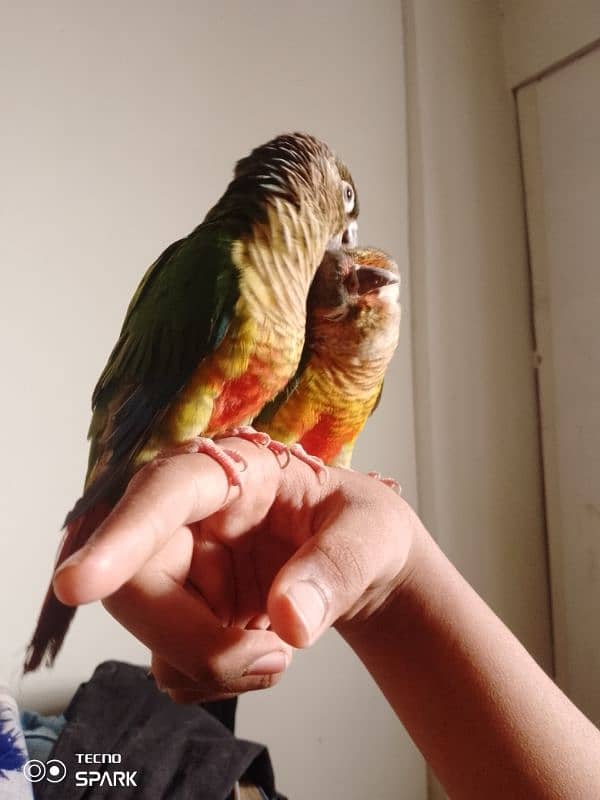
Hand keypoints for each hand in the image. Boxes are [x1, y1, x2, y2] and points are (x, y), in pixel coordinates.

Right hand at [53, 437, 415, 701]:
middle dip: (193, 638)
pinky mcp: (181, 610)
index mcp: (235, 471)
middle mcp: (191, 515)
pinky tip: (259, 651)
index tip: (80, 584)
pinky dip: (214, 678)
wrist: (363, 569)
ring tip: (280, 647)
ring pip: (149, 630)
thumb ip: (337, 569)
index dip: (122, 535)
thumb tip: (290, 619)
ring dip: (213, 664)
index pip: (166, 492)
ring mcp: (180, 565)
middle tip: (273, 655)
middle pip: (136, 578)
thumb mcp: (373, 534)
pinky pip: (170, 663)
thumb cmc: (364, 530)